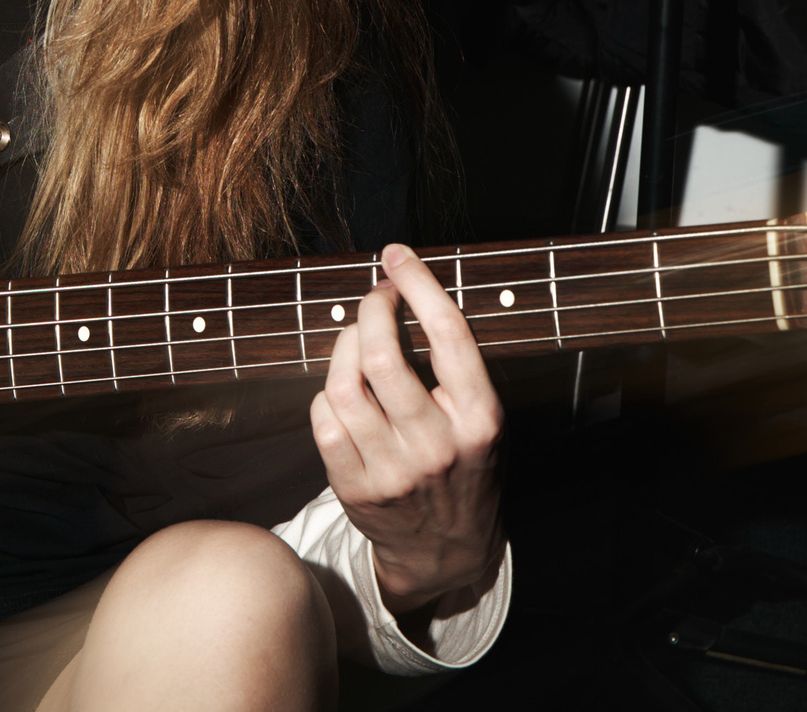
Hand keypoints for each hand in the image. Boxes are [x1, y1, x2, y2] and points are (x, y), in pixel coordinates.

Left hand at [309, 244, 503, 613]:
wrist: (447, 551)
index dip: (418, 284)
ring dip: (344, 346)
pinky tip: (343, 390)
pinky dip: (327, 393)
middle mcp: (438, 444)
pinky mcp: (356, 486)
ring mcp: (394, 469)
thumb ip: (455, 367)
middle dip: (370, 310)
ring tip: (357, 340)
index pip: (448, 334)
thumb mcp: (482, 420)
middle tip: (375, 298)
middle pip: (384, 355)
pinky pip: (324, 418)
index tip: (397, 255)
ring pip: (345, 384)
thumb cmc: (464, 466)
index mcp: (480, 419)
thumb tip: (405, 289)